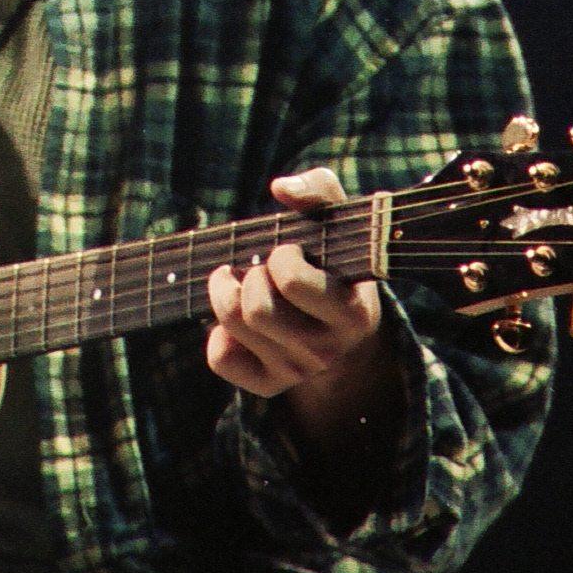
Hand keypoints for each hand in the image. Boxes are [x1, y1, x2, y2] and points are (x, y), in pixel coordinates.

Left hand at [204, 167, 383, 399]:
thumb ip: (318, 190)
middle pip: (255, 310)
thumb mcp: (338, 220)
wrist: (344, 321)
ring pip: (234, 326)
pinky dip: (218, 334)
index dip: (280, 257)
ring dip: (226, 292)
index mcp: (353, 314)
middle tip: (261, 268)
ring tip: (241, 280)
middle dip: (249, 276)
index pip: (291, 282)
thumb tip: (280, 188)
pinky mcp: (270, 384)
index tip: (289, 251)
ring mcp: (298, 372)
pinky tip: (237, 319)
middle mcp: (328, 351)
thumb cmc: (334, 259)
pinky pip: (221, 359)